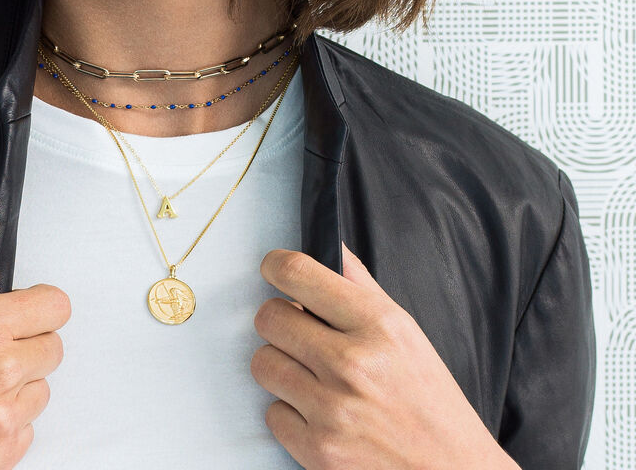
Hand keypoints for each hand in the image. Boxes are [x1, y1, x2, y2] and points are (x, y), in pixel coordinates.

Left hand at [250, 242, 512, 469]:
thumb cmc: (432, 404)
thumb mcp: (407, 332)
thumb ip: (360, 285)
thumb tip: (328, 246)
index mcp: (378, 325)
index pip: (297, 273)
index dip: (275, 266)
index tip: (274, 270)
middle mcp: (352, 364)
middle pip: (269, 317)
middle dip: (281, 321)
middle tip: (301, 333)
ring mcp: (332, 410)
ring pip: (263, 362)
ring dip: (282, 367)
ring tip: (313, 376)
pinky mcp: (318, 451)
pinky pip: (271, 413)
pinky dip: (290, 414)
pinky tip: (320, 414)